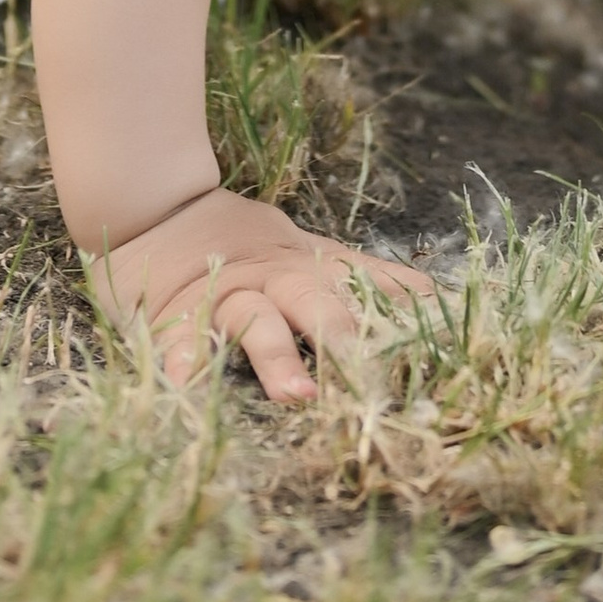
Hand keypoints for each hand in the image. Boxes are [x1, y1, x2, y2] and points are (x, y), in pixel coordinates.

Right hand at [87, 186, 436, 404]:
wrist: (156, 205)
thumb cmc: (242, 241)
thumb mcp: (307, 251)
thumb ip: (360, 276)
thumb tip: (434, 300)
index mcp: (313, 267)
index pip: (370, 285)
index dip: (406, 313)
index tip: (446, 345)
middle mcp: (276, 279)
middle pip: (317, 301)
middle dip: (346, 335)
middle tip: (373, 372)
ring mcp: (227, 296)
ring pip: (256, 322)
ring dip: (279, 358)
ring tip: (298, 396)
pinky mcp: (176, 314)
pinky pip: (181, 338)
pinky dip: (184, 360)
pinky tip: (187, 386)